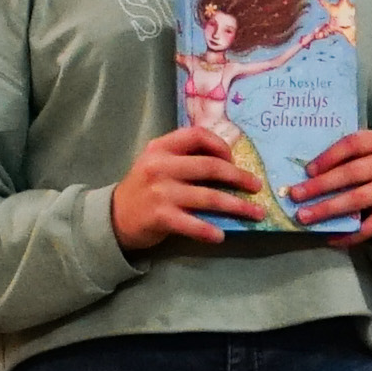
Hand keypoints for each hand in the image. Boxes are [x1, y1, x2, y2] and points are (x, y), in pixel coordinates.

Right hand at [107, 124, 271, 253]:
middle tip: (257, 187)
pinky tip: (221, 235)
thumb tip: (228, 163)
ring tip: (256, 213)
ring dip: (236, 206)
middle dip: (239, 177)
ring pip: (208, 197)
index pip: (197, 135)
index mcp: (161, 148)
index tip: (234, 159)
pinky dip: (208, 230)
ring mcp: (160, 192)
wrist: (114, 216)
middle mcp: (160, 166)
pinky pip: (192, 224)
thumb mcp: (156, 163)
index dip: (221, 145)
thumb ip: (183, 157)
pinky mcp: (160, 216)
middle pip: (209, 166)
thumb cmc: (144, 188)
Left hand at [287, 128, 371, 243]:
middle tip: (295, 195)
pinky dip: (348, 234)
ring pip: (357, 198)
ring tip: (304, 216)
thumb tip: (303, 176)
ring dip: (327, 209)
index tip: (307, 171)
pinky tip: (330, 238)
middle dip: (320, 185)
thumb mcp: (365, 155)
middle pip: (352, 173)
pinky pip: (370, 225)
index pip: (352, 143)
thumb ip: (343, 158)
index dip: (328, 157)